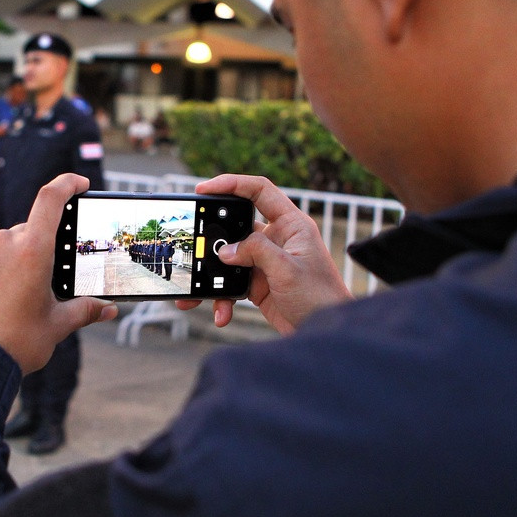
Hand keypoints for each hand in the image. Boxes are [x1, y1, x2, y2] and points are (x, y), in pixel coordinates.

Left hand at [0, 174, 117, 372]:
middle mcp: (3, 242)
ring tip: (5, 303)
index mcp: (34, 250)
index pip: (52, 199)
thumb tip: (108, 308)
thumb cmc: (15, 343)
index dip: (67, 184)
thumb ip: (83, 310)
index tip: (78, 184)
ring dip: (6, 265)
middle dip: (34, 254)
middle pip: (26, 235)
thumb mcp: (56, 326)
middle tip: (36, 287)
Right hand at [175, 175, 352, 333]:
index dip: (232, 184)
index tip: (204, 189)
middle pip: (237, 225)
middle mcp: (277, 239)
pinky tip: (222, 313)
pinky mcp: (258, 283)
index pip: (260, 191)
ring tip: (195, 291)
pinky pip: (230, 283)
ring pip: (229, 258)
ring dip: (213, 275)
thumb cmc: (320, 297)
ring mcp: (266, 261)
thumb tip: (226, 251)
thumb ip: (256, 251)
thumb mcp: (287, 269)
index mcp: (291, 225)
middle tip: (193, 241)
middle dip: (213, 236)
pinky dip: (222, 297)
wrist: (323, 333)